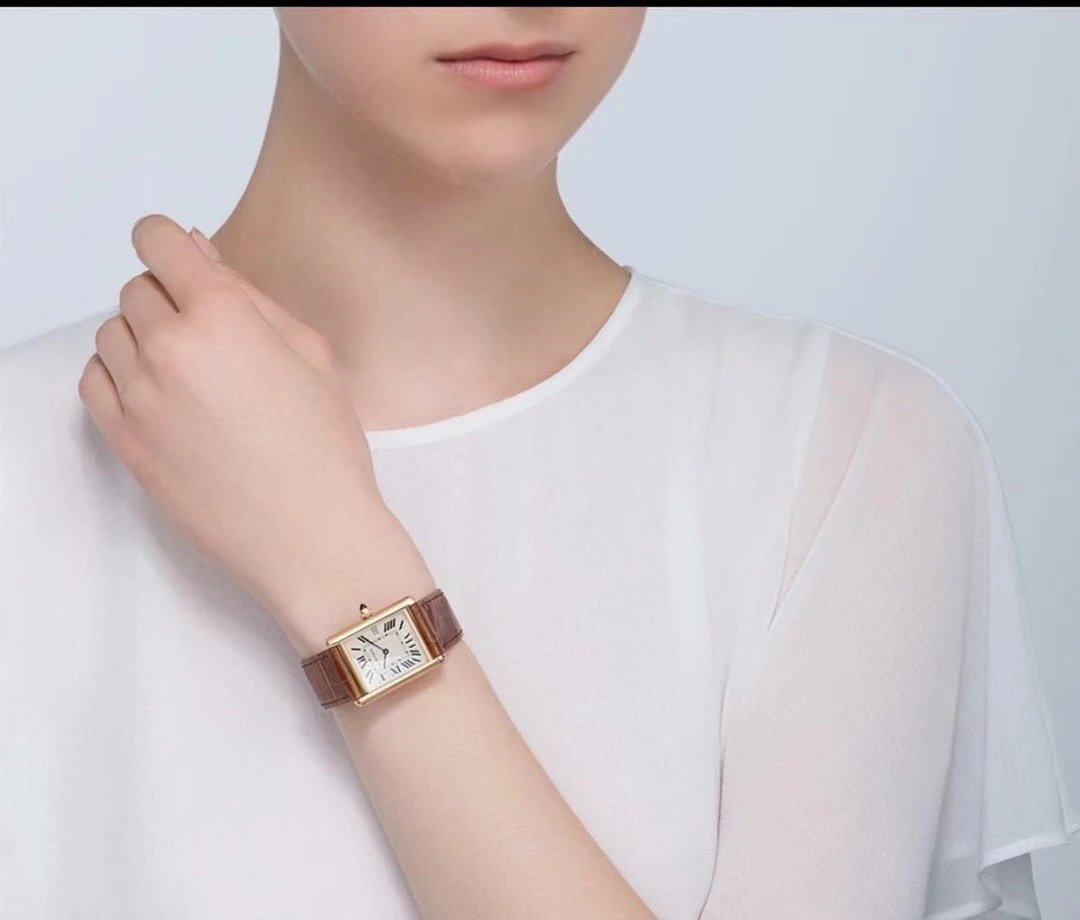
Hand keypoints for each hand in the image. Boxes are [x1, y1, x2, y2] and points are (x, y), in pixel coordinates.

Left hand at [78, 214, 404, 643]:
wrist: (311, 536)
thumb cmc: (325, 450)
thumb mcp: (311, 352)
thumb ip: (251, 295)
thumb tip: (199, 254)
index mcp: (223, 316)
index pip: (156, 239)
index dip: (169, 242)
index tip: (180, 256)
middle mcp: (169, 348)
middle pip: (136, 288)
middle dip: (169, 297)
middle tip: (212, 335)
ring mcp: (139, 397)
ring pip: (111, 333)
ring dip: (143, 337)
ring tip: (192, 372)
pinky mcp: (123, 440)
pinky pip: (94, 380)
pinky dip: (118, 375)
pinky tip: (161, 394)